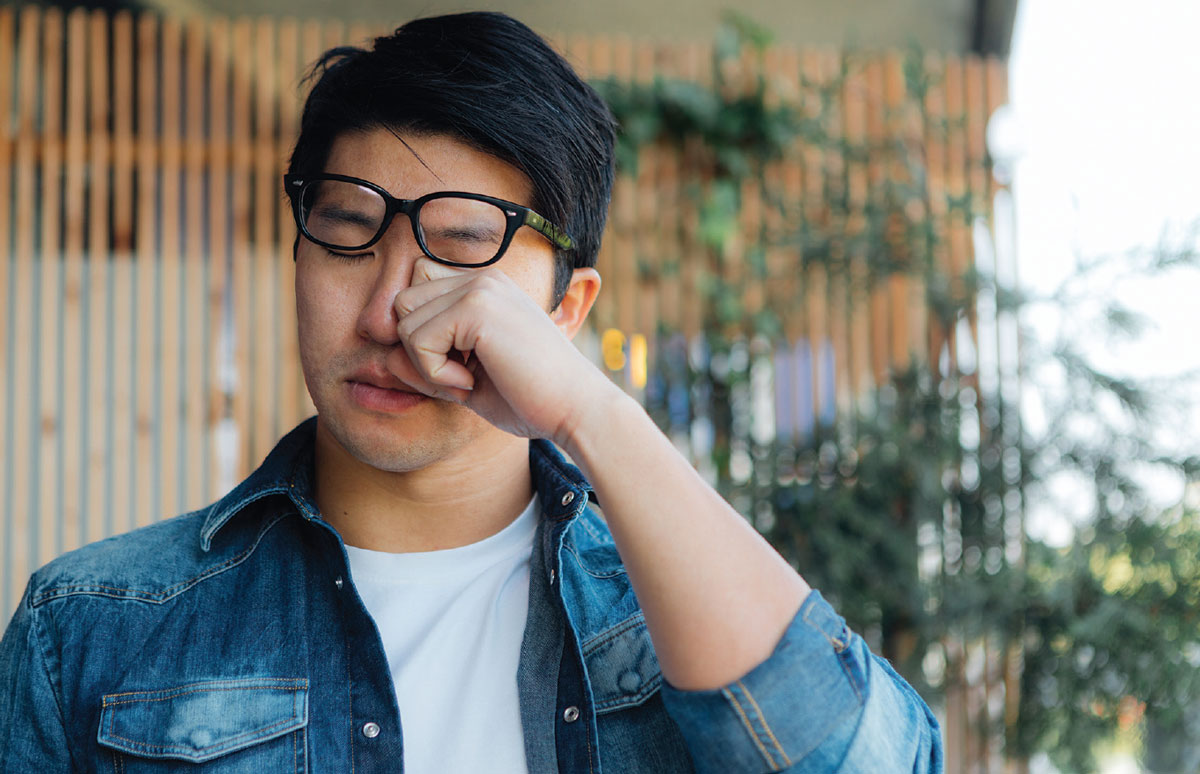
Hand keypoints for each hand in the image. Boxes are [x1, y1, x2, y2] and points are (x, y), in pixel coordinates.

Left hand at [384, 258, 614, 443]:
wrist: (576, 410)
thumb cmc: (530, 399)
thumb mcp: (465, 381)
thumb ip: (426, 365)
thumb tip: (385, 358)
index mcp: (485, 287)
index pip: (417, 297)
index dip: (424, 341)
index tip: (461, 371)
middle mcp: (482, 278)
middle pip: (403, 305)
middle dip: (418, 351)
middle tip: (460, 379)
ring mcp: (480, 288)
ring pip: (403, 321)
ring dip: (426, 364)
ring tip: (469, 380)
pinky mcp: (477, 307)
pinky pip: (417, 341)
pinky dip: (435, 374)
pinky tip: (472, 381)